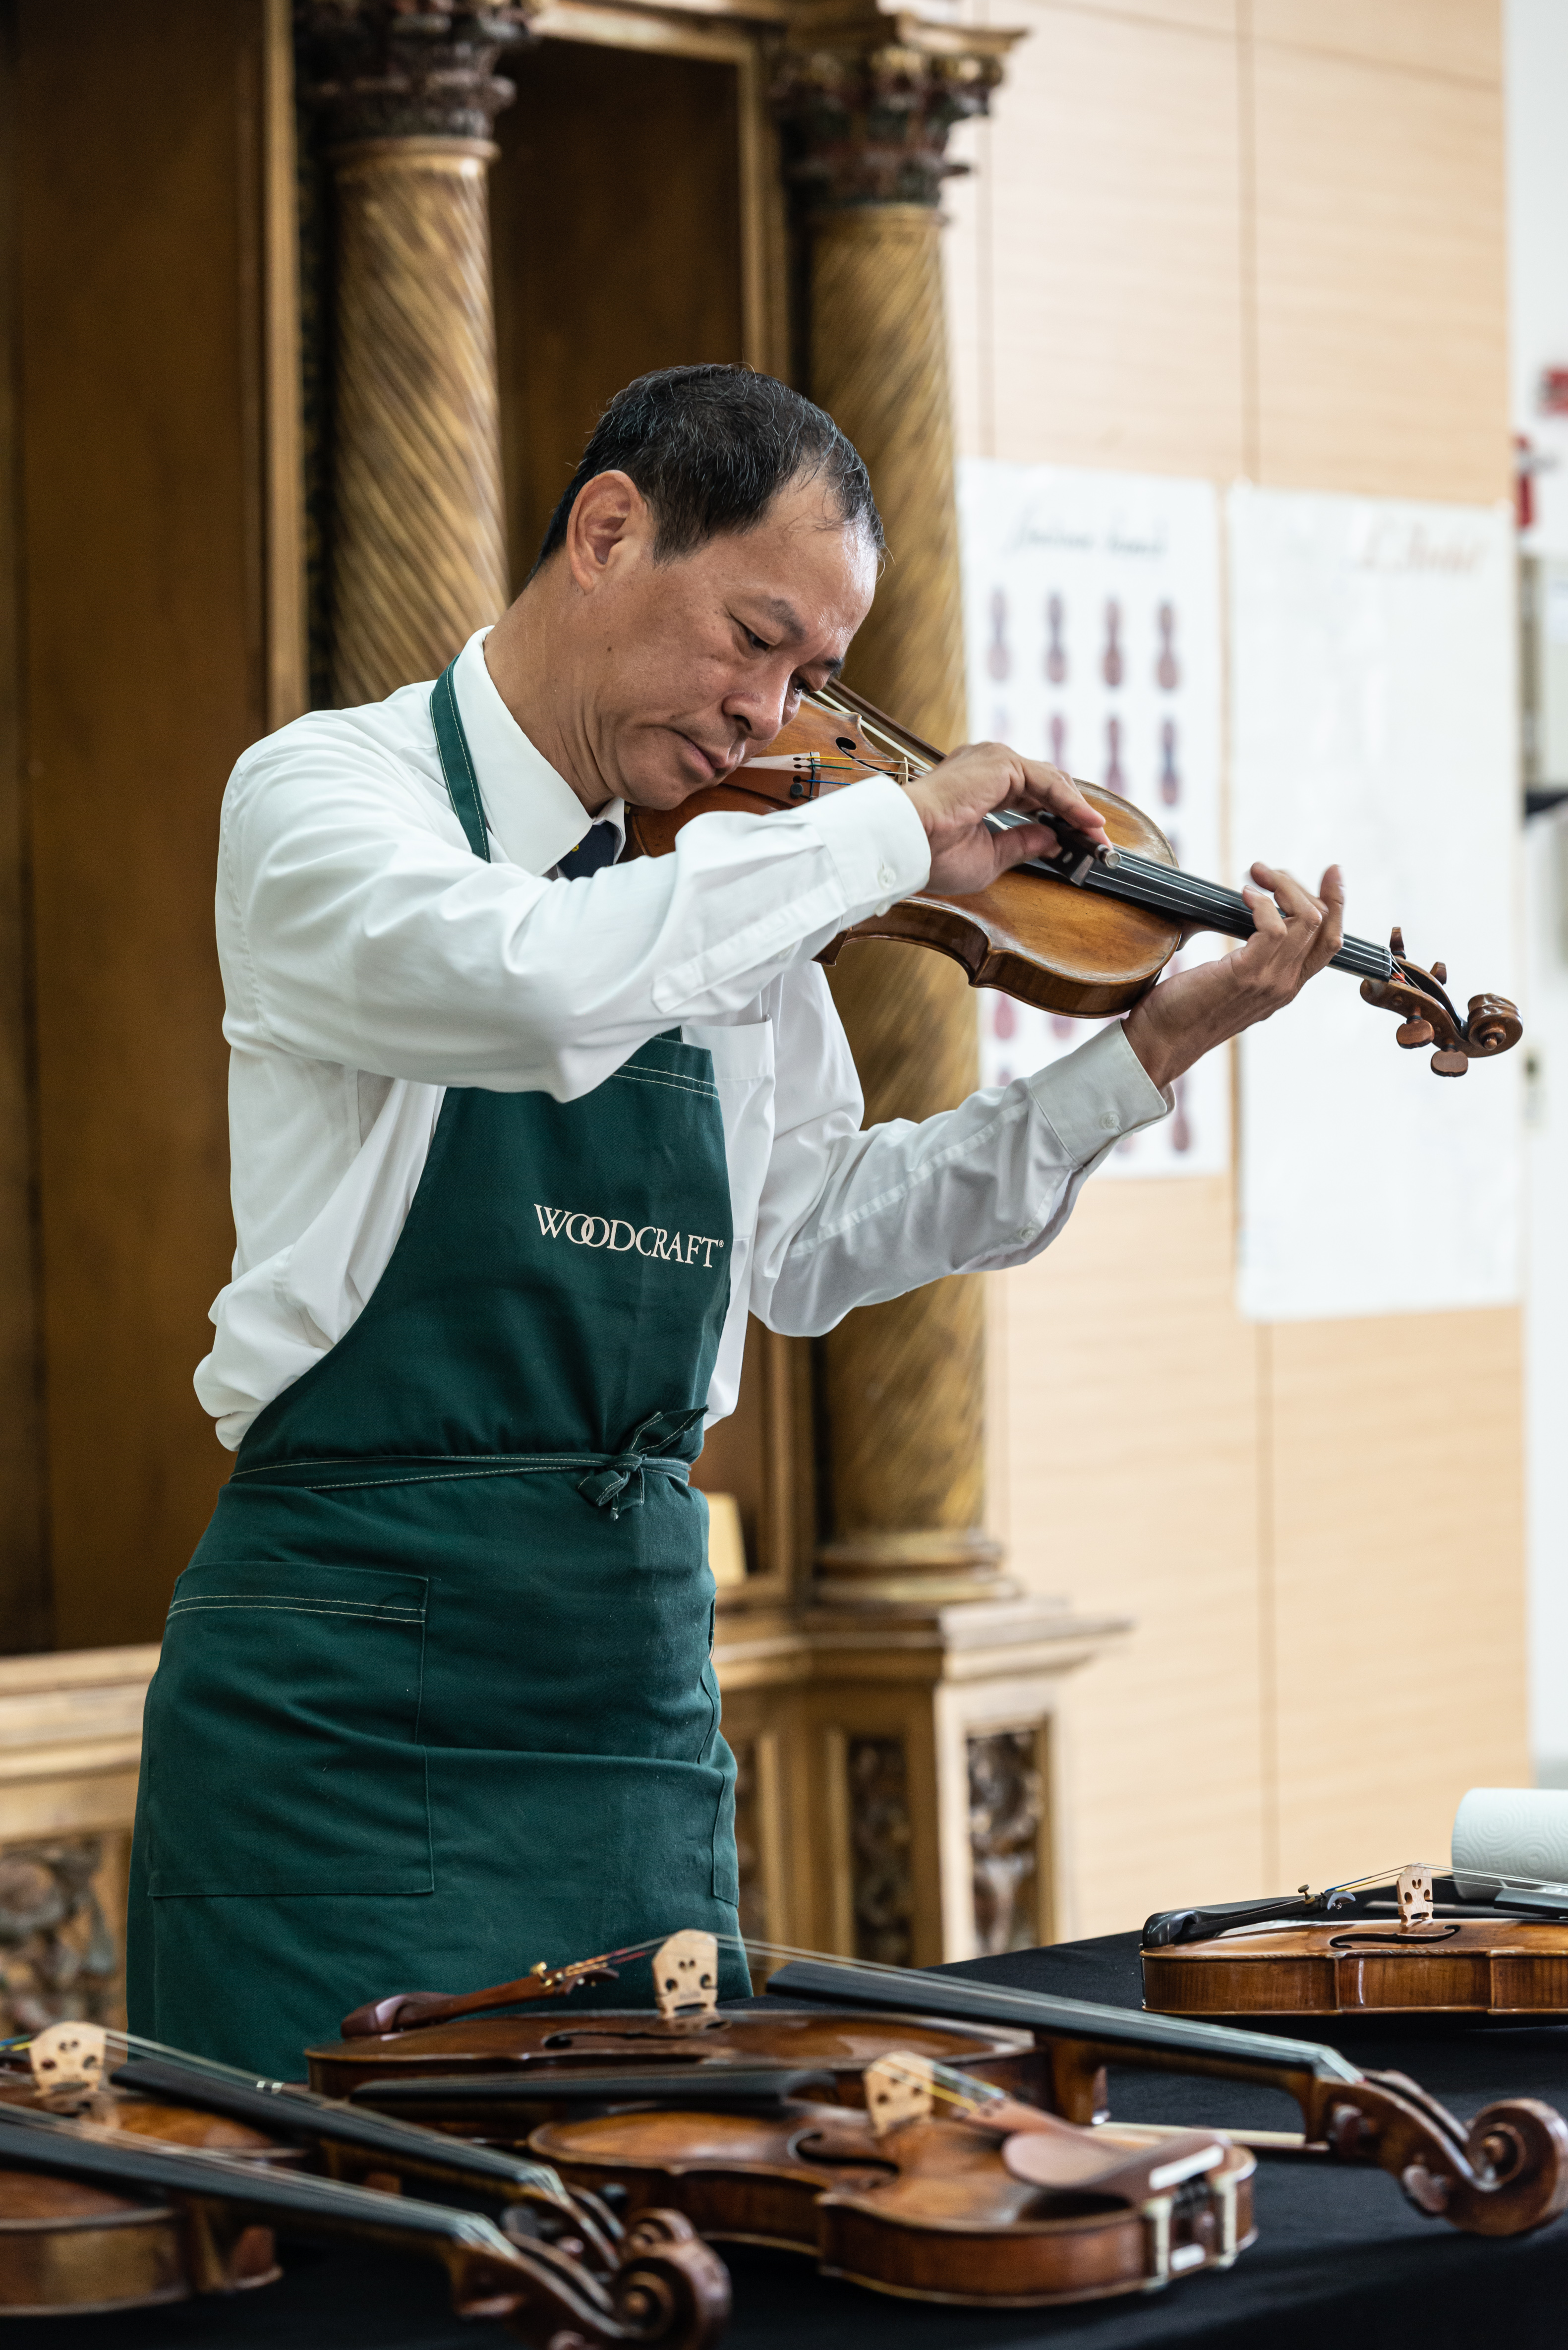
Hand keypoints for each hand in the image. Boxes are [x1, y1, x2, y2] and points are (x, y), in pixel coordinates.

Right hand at [903, 743, 1108, 896]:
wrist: (908, 844)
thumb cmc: (933, 854)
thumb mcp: (990, 856)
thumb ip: (1023, 843)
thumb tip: (1054, 839)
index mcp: (979, 786)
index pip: (1032, 797)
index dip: (1060, 819)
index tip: (1082, 843)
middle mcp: (986, 766)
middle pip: (1046, 786)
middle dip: (1074, 814)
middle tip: (1097, 842)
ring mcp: (994, 759)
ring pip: (1051, 782)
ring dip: (1077, 810)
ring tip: (1097, 837)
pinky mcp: (1002, 762)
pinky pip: (1048, 783)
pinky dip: (1071, 804)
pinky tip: (1088, 824)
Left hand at [1123, 862, 1344, 1091]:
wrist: (1164, 1040)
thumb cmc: (1188, 1007)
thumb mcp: (1233, 980)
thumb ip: (1254, 957)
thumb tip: (1255, 914)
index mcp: (1287, 985)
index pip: (1330, 941)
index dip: (1337, 903)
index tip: (1331, 872)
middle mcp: (1286, 984)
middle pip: (1323, 923)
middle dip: (1299, 885)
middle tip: (1266, 871)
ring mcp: (1270, 981)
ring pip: (1305, 919)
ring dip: (1281, 885)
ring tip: (1256, 875)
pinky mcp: (1246, 974)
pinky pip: (1274, 928)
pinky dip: (1261, 902)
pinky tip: (1244, 896)